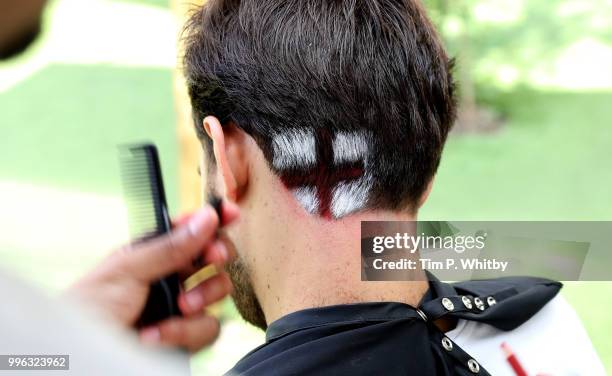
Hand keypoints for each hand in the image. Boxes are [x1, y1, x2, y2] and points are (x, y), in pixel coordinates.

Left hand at [66, 201, 238, 352]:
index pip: (192, 230)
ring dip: (201, 299)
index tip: (231, 213)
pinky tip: (157, 335)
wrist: (80, 355)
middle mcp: (173, 278)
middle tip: (212, 258)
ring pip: (219, 293)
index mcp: (155, 254)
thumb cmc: (89, 308)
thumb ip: (170, 246)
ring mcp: (182, 307)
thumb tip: (206, 218)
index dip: (214, 220)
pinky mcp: (186, 336)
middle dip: (216, 257)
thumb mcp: (127, 269)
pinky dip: (184, 333)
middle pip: (215, 258)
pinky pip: (209, 328)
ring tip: (178, 308)